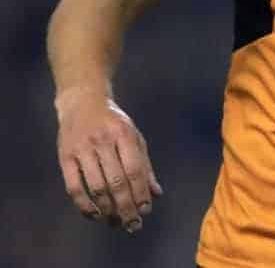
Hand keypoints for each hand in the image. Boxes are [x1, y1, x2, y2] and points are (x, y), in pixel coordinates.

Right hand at [55, 88, 162, 232]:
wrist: (83, 102)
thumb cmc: (114, 123)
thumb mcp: (135, 137)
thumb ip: (145, 165)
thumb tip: (156, 193)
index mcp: (125, 134)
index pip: (134, 170)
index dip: (140, 193)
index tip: (145, 211)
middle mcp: (103, 141)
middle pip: (116, 182)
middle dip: (126, 207)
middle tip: (133, 225)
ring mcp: (82, 149)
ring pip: (96, 187)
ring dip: (107, 209)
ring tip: (115, 222)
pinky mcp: (65, 157)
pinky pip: (73, 187)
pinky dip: (84, 205)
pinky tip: (95, 215)